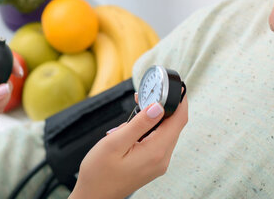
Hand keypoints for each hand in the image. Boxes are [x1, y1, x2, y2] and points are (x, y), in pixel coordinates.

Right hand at [70, 96, 187, 198]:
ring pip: (165, 132)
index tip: (177, 86)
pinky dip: (150, 129)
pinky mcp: (152, 165)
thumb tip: (159, 107)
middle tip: (146, 95)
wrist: (93, 197)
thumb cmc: (99, 173)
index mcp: (156, 152)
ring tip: (136, 110)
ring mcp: (158, 163)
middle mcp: (162, 159)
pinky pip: (158, 141)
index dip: (180, 101)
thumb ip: (139, 123)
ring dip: (155, 118)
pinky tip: (133, 128)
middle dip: (163, 107)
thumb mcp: (116, 143)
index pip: (179, 120)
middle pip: (174, 125)